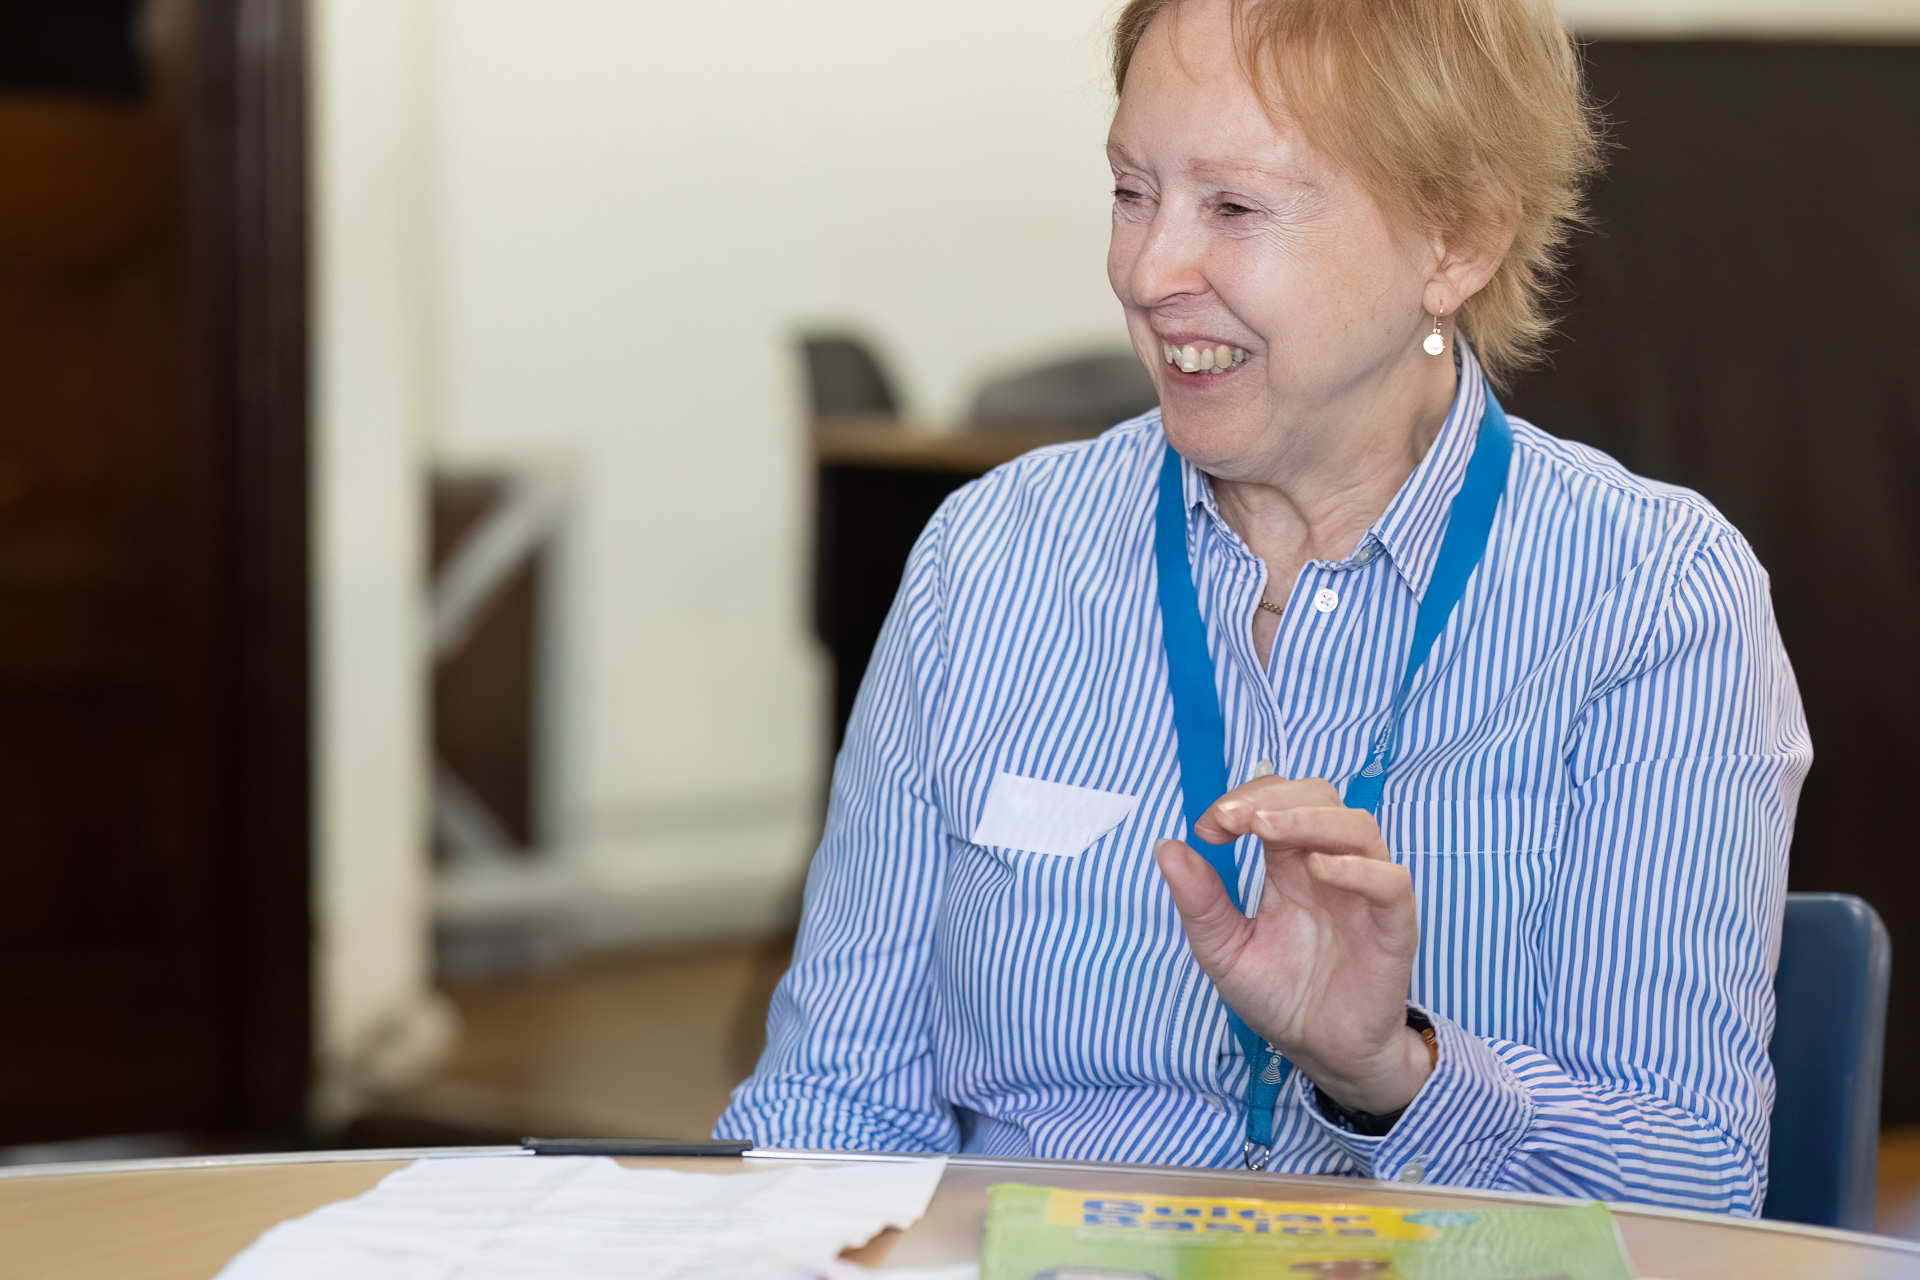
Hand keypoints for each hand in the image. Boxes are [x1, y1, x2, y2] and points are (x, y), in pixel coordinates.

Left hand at [1154, 776, 1430, 1114]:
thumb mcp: (1224, 949)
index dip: (1243, 802)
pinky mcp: (1393, 927)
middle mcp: (1330, 868)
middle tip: (1233, 819)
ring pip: (1356, 827)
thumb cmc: (1280, 996)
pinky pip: (1390, 882)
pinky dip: (1358, 869)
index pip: (1276, 803)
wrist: (1320, 1053)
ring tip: (1265, 828)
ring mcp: (1364, 894)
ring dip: (1308, 818)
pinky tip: (1318, 870)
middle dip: (1274, 798)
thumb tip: (1165, 846)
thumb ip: (1200, 901)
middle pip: (1319, 799)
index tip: (1207, 828)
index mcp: (1290, 866)